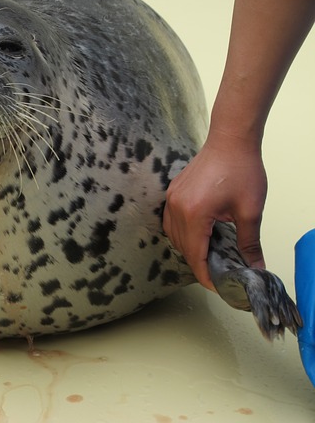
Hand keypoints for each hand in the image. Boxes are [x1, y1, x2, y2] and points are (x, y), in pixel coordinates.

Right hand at [163, 135, 267, 289]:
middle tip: (218, 273)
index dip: (205, 274)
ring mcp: (172, 199)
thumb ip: (249, 242)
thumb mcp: (250, 210)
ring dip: (188, 248)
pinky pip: (171, 221)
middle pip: (182, 247)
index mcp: (194, 214)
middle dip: (198, 263)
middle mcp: (177, 207)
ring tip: (209, 256)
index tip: (217, 286)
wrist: (230, 140)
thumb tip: (255, 266)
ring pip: (173, 235)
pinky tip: (198, 235)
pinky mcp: (173, 192)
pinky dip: (182, 233)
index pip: (195, 254)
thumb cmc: (241, 169)